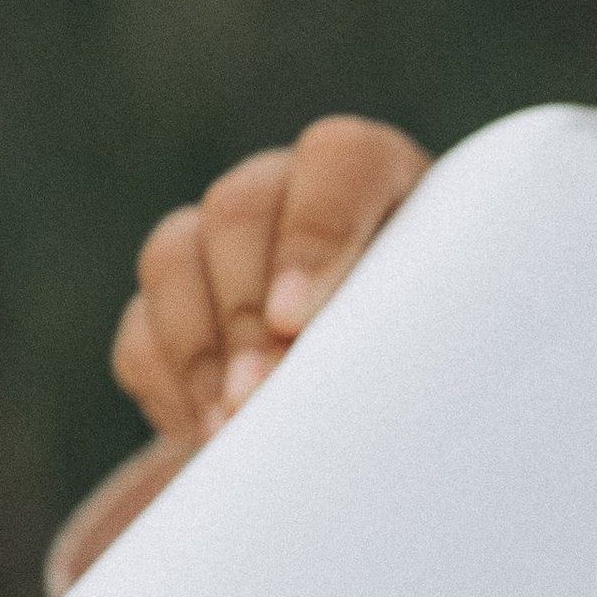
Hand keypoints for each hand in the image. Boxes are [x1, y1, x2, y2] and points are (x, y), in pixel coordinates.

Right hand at [112, 114, 430, 445]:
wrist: (391, 420)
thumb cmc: (449, 376)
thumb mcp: (455, 346)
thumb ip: (423, 335)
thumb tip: (351, 371)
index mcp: (385, 182)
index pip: (341, 160)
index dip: (314, 232)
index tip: (297, 320)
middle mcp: (295, 192)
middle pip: (240, 208)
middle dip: (244, 313)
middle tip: (258, 393)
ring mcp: (226, 243)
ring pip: (173, 257)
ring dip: (198, 351)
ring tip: (228, 431)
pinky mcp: (177, 306)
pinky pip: (140, 331)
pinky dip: (168, 385)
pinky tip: (206, 437)